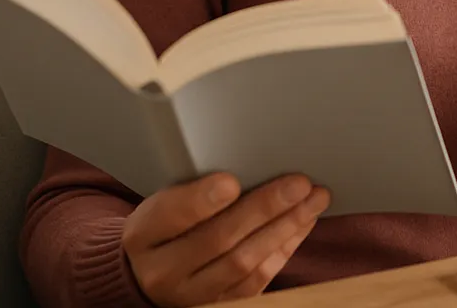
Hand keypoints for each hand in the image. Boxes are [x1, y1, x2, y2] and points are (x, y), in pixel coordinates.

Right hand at [122, 172, 330, 305]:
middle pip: (217, 239)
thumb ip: (194, 187)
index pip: (170, 216)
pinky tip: (303, 222)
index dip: (200, 200)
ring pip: (244, 263)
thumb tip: (250, 163)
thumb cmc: (166, 224)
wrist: (151, 273)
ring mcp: (192, 294)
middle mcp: (164, 270)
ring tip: (313, 199)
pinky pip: (258, 279)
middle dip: (263, 208)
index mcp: (143, 234)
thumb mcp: (163, 200)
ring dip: (285, 227)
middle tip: (298, 184)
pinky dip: (285, 247)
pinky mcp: (221, 305)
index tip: (231, 181)